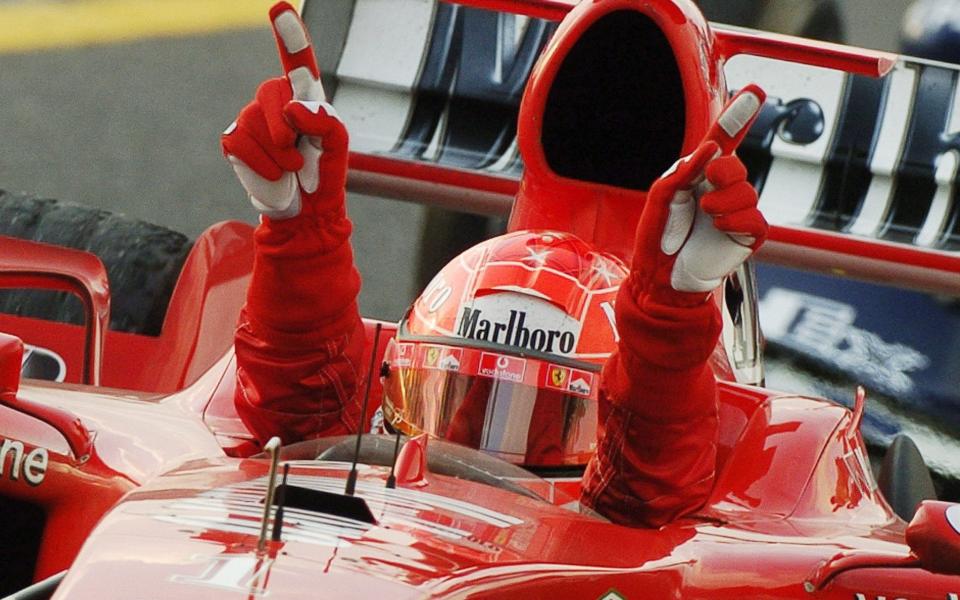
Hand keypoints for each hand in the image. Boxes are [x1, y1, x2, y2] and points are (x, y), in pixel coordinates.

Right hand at [221, 2, 347, 219]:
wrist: (305, 211)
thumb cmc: (324, 173)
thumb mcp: (339, 149)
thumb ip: (328, 123)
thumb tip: (292, 108)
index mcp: (306, 95)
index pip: (297, 60)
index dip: (288, 34)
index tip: (278, 7)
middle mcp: (276, 99)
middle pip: (271, 91)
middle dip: (285, 127)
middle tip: (300, 154)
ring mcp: (252, 117)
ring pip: (256, 123)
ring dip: (279, 154)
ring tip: (291, 167)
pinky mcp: (234, 139)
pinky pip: (240, 143)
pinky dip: (261, 164)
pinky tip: (274, 173)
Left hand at [632, 87, 767, 305]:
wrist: (660, 276)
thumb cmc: (658, 236)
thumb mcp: (662, 196)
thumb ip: (684, 170)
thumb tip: (712, 149)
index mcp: (700, 175)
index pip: (724, 141)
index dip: (739, 116)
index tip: (755, 91)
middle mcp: (721, 190)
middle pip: (737, 165)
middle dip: (723, 172)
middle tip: (705, 184)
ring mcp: (737, 212)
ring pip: (747, 191)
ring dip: (723, 201)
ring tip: (705, 216)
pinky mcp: (747, 235)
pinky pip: (754, 218)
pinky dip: (734, 219)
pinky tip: (718, 227)